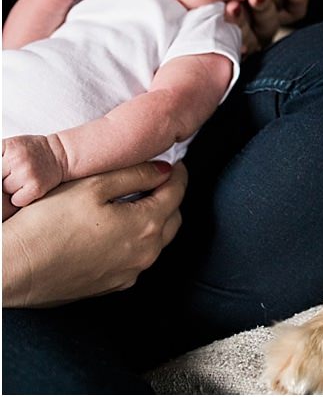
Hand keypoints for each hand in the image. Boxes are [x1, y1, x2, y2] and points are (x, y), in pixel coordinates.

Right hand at [0, 162, 184, 304]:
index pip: (177, 192)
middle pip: (172, 218)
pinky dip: (135, 242)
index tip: (174, 163)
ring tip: (134, 203)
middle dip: (169, 197)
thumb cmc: (46, 226)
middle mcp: (143, 255)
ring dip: (153, 221)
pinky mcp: (108, 287)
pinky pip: (134, 260)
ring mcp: (126, 275)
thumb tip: (163, 171)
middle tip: (155, 181)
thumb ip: (135, 175)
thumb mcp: (93, 186)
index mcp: (145, 226)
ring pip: (155, 242)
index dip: (177, 173)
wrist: (11, 269)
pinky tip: (115, 230)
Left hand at [3, 135, 68, 210]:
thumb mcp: (9, 146)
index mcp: (7, 146)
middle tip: (12, 174)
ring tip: (23, 178)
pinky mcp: (36, 186)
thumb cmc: (30, 152)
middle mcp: (17, 158)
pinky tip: (28, 187)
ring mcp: (27, 172)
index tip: (0, 174)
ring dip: (11, 189)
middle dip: (2, 180)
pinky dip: (21, 198)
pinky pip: (16, 200)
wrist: (61, 153)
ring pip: (4, 191)